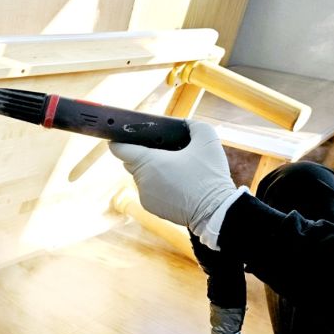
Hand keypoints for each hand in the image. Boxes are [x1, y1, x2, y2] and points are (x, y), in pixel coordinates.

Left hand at [109, 120, 238, 236]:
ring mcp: (144, 196)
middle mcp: (141, 180)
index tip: (119, 137)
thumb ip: (194, 126)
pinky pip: (148, 191)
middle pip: (131, 162)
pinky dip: (156, 186)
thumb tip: (185, 123)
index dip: (118, 141)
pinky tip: (173, 183)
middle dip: (140, 155)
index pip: (120, 149)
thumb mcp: (207, 141)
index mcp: (148, 162)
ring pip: (141, 178)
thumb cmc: (209, 175)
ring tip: (171, 168)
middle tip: (159, 150)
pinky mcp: (150, 208)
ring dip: (150, 172)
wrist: (215, 211)